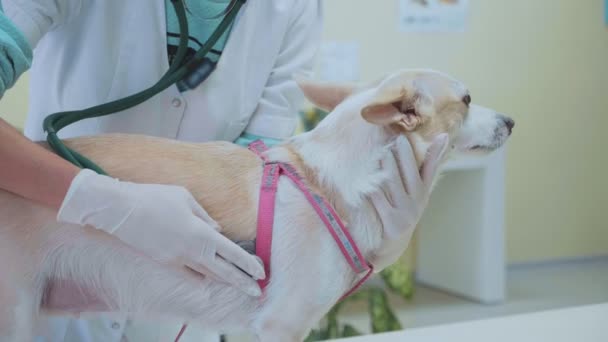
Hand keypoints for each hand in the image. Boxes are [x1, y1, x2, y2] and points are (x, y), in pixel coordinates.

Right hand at [57, 169, 264, 296]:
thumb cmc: (155, 197)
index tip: (261, 273)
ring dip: (224, 279)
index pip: (232, 253)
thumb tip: (218, 230)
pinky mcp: (164, 262)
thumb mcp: (186, 198)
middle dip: (242, 281)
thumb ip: (205, 217)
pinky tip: (209, 277)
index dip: (248, 264)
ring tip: (239, 285)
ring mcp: (177, 259)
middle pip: (223, 271)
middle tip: (257, 291)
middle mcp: (192, 251)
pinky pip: (188, 273)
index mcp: (201, 233)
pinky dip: (201, 276)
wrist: (119, 210)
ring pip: (207, 274)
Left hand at [371, 134, 448, 239]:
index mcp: (423, 192)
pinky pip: (380, 201)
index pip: (432, 169)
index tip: (442, 135)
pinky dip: (373, 189)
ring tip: (382, 153)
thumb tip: (428, 150)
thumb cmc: (401, 213)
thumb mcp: (414, 196)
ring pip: (394, 184)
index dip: (437, 152)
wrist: (393, 246)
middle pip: (411, 173)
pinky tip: (366, 179)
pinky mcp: (393, 223)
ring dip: (388, 167)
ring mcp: (406, 213)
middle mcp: (417, 201)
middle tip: (398, 138)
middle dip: (406, 155)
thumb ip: (419, 174)